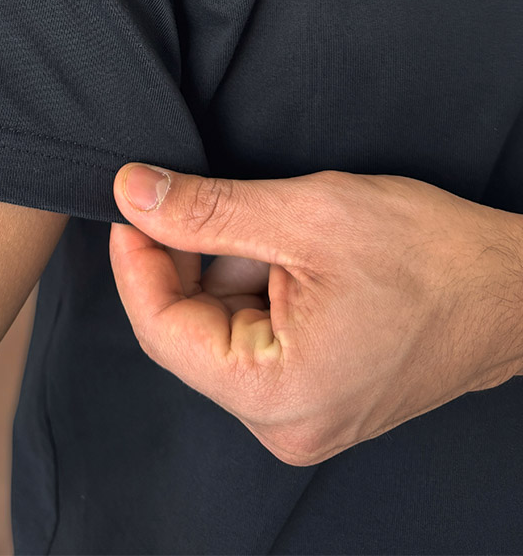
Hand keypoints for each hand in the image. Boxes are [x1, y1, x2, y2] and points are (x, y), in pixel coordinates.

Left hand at [109, 165, 522, 466]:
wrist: (509, 287)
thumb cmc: (429, 256)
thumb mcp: (306, 216)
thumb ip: (208, 210)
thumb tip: (133, 193)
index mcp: (276, 395)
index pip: (160, 329)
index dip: (136, 258)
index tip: (131, 201)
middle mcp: (283, 424)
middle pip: (187, 330)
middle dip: (193, 258)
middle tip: (226, 203)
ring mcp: (301, 415)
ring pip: (220, 328)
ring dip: (231, 269)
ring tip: (288, 233)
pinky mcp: (315, 395)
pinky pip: (254, 337)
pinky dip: (258, 286)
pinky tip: (298, 258)